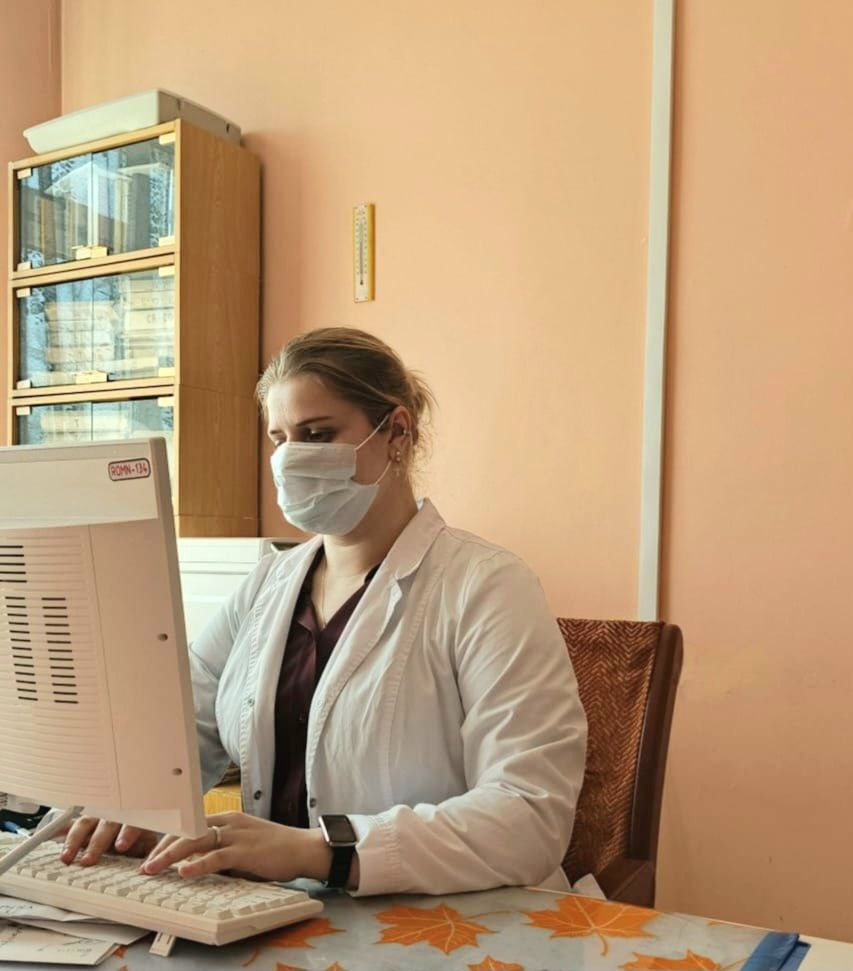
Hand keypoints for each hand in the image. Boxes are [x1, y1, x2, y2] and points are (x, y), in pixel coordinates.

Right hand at [60, 816, 159, 865]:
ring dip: (74, 840)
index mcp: (133, 819)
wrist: (133, 827)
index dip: (127, 833)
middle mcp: (113, 816)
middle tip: (89, 860)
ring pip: (85, 823)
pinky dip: (57, 830)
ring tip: (66, 858)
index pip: (132, 822)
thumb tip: (148, 868)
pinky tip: (47, 836)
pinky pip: (67, 825)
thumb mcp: (148, 844)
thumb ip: (149, 853)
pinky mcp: (82, 824)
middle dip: (96, 842)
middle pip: (105, 824)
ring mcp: (97, 818)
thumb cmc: (139, 837)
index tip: (121, 846)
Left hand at [141, 812, 333, 882]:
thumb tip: (196, 862)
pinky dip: (197, 865)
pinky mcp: (245, 851)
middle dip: (161, 847)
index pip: (189, 824)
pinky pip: (216, 857)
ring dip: (170, 855)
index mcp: (226, 819)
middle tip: (144, 864)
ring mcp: (236, 835)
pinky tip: (183, 872)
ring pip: (196, 841)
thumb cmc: (274, 848)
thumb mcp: (243, 843)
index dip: (167, 837)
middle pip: (187, 830)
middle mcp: (228, 822)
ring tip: (152, 868)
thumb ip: (221, 848)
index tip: (150, 852)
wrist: (302, 847)